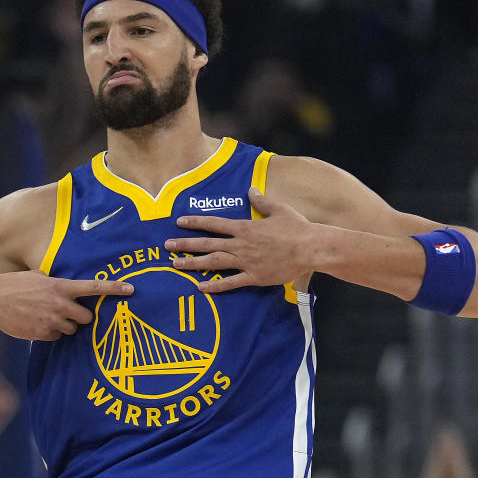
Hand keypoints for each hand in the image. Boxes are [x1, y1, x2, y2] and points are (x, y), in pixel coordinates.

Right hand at [0, 271, 133, 340]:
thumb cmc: (13, 284)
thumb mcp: (38, 276)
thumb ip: (56, 283)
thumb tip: (68, 289)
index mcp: (60, 287)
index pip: (93, 288)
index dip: (114, 288)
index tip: (131, 289)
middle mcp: (59, 305)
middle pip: (87, 316)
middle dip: (81, 315)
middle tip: (67, 310)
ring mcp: (51, 321)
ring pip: (71, 329)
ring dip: (64, 324)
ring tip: (45, 314)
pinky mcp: (42, 334)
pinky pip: (56, 336)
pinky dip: (50, 332)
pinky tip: (36, 322)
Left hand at [164, 188, 317, 292]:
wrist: (311, 247)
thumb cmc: (297, 228)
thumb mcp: (278, 209)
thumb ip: (261, 201)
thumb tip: (250, 190)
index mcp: (245, 227)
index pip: (214, 224)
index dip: (195, 222)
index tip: (179, 222)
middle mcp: (241, 244)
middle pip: (208, 244)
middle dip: (185, 245)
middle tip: (166, 247)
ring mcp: (246, 262)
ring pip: (214, 263)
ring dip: (193, 264)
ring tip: (176, 265)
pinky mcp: (255, 277)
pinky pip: (231, 283)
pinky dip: (215, 285)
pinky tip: (200, 287)